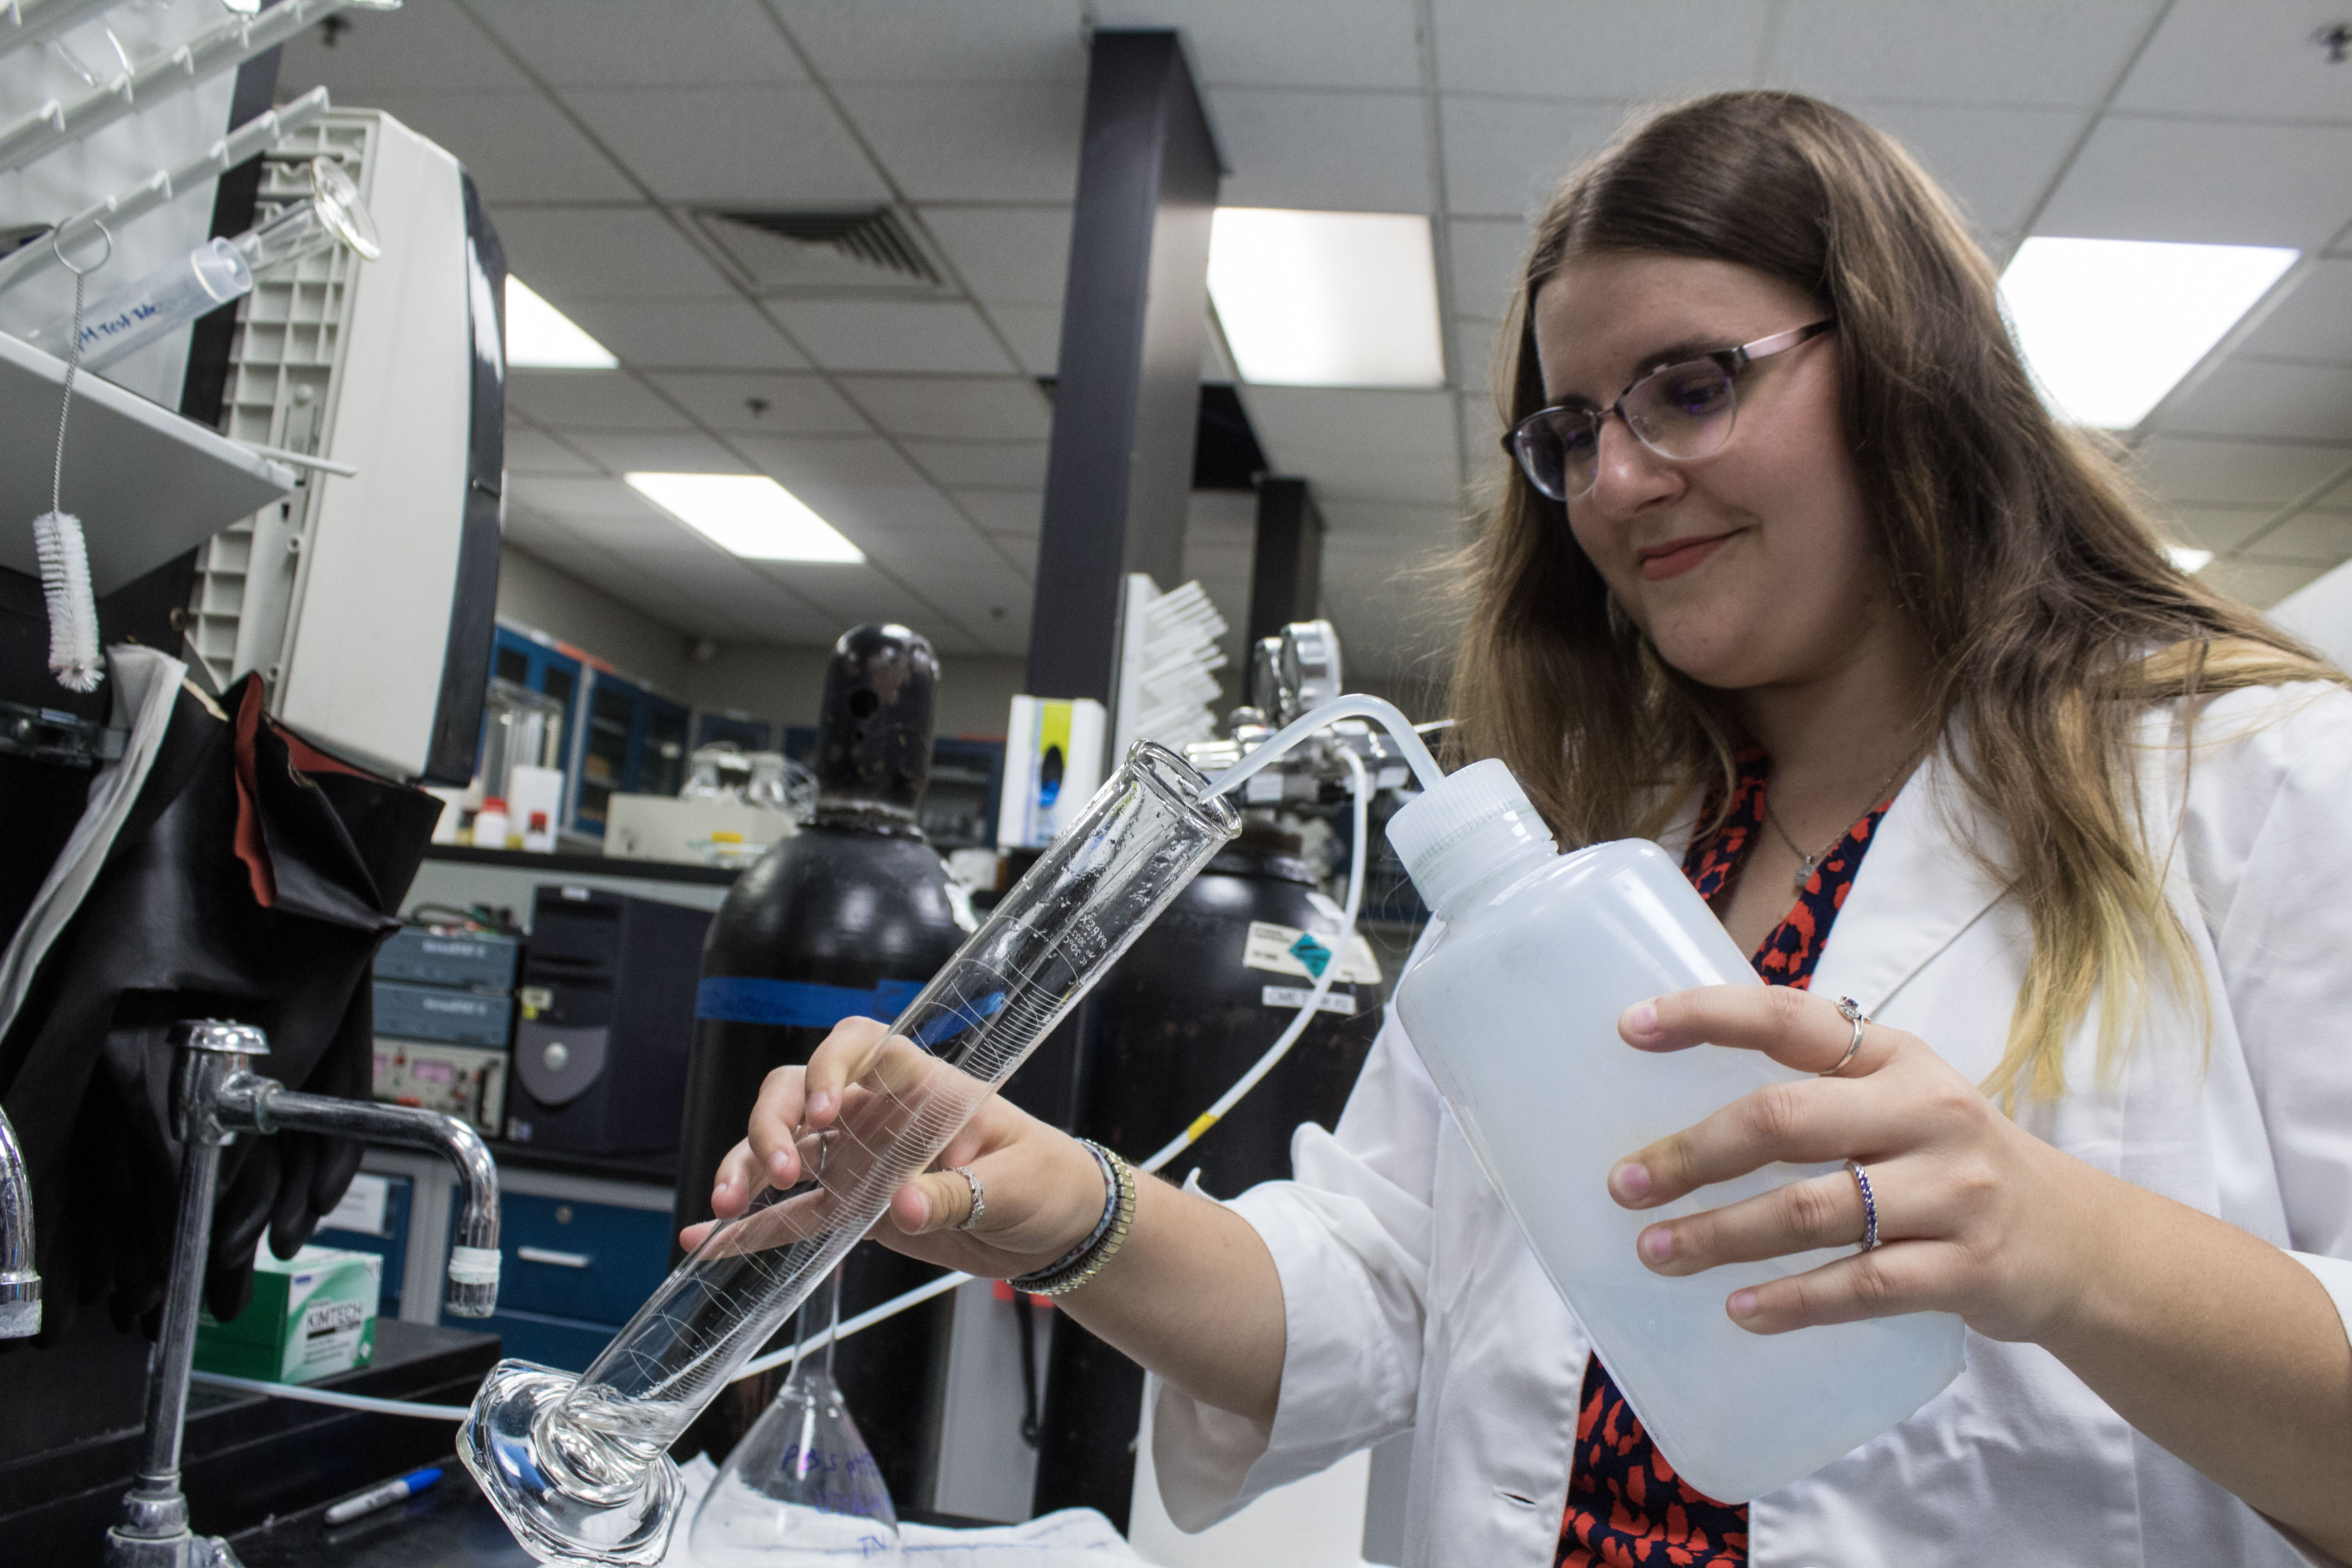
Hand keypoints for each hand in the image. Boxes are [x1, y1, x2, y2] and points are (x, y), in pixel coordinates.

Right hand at [684, 1016, 1111, 1281]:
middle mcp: (879, 1114)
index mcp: (922, 1088)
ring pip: (785, 1147)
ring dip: (748, 1167)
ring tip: (725, 1204)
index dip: (832, 1065)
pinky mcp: (854, 1207)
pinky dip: (753, 1227)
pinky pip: (794, 1214)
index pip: (861, 1046)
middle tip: (775, 1170)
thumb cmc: (1048, 1183)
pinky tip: (706, 1240)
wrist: (1057, 1230)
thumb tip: (902, 1206)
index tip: (825, 1109)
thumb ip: (957, 1195)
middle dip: (773, 1122)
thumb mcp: (1016, 1187)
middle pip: (802, 1092)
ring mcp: (859, 1160)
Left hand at [1606, 985, 2104, 1342]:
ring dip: (1720, 1236)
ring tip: (1657, 1252)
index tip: (1631, 1027)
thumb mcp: (1905, 1099)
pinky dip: (1792, 1301)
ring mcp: (1953, 1192)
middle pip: (1784, 1121)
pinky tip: (1739, 1311)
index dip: (1708, 1015)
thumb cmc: (1955, 1163)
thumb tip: (1683, 1091)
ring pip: (1810, 1211)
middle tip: (1625, 1183)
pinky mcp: (1968, 1270)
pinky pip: (1860, 1286)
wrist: (2081, 1244)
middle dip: (1693, 1154)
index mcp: (1898, 1057)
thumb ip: (1820, 1086)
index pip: (1790, 1019)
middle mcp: (1928, 1113)